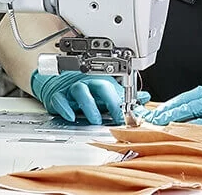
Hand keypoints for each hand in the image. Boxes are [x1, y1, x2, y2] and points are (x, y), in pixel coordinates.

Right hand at [30, 70, 149, 124]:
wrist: (57, 85)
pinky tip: (71, 116)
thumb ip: (124, 97)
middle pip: (100, 85)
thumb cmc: (84, 90)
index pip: (114, 89)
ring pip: (80, 90)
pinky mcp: (58, 96)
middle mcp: (87, 83)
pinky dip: (65, 108)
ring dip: (89, 105)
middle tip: (116, 116)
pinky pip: (60, 99)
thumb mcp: (105, 92)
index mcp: (100, 82)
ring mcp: (72, 89)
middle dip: (110, 100)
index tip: (127, 115)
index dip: (122, 101)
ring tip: (96, 119)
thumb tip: (144, 98)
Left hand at [140, 73, 201, 125]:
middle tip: (147, 121)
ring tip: (157, 128)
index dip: (168, 106)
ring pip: (191, 114)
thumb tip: (193, 115)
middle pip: (184, 105)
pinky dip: (191, 129)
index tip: (153, 112)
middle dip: (164, 114)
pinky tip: (180, 133)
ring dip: (173, 122)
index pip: (186, 97)